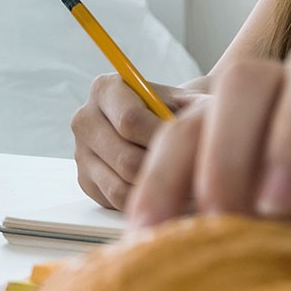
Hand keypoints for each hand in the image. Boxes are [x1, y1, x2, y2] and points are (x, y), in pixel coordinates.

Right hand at [72, 75, 206, 209]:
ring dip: (155, 190)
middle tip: (190, 172)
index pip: (130, 121)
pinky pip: (115, 202)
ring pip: (121, 186)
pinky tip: (162, 189)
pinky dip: (142, 200)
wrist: (165, 125)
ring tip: (182, 183)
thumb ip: (197, 108)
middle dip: (163, 169)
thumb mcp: (191, 101)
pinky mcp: (85, 181)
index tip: (189, 147)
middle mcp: (85, 118)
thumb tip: (209, 124)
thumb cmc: (180, 111)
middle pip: (126, 159)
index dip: (163, 140)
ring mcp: (80, 152)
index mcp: (105, 88)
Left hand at [125, 39, 290, 243]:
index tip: (148, 230)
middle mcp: (288, 86)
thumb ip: (218, 225)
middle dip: (225, 148)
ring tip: (280, 201)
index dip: (162, 174)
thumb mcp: (263, 223)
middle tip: (221, 212)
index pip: (188, 127)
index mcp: (243, 113)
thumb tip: (154, 256)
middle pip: (246, 80)